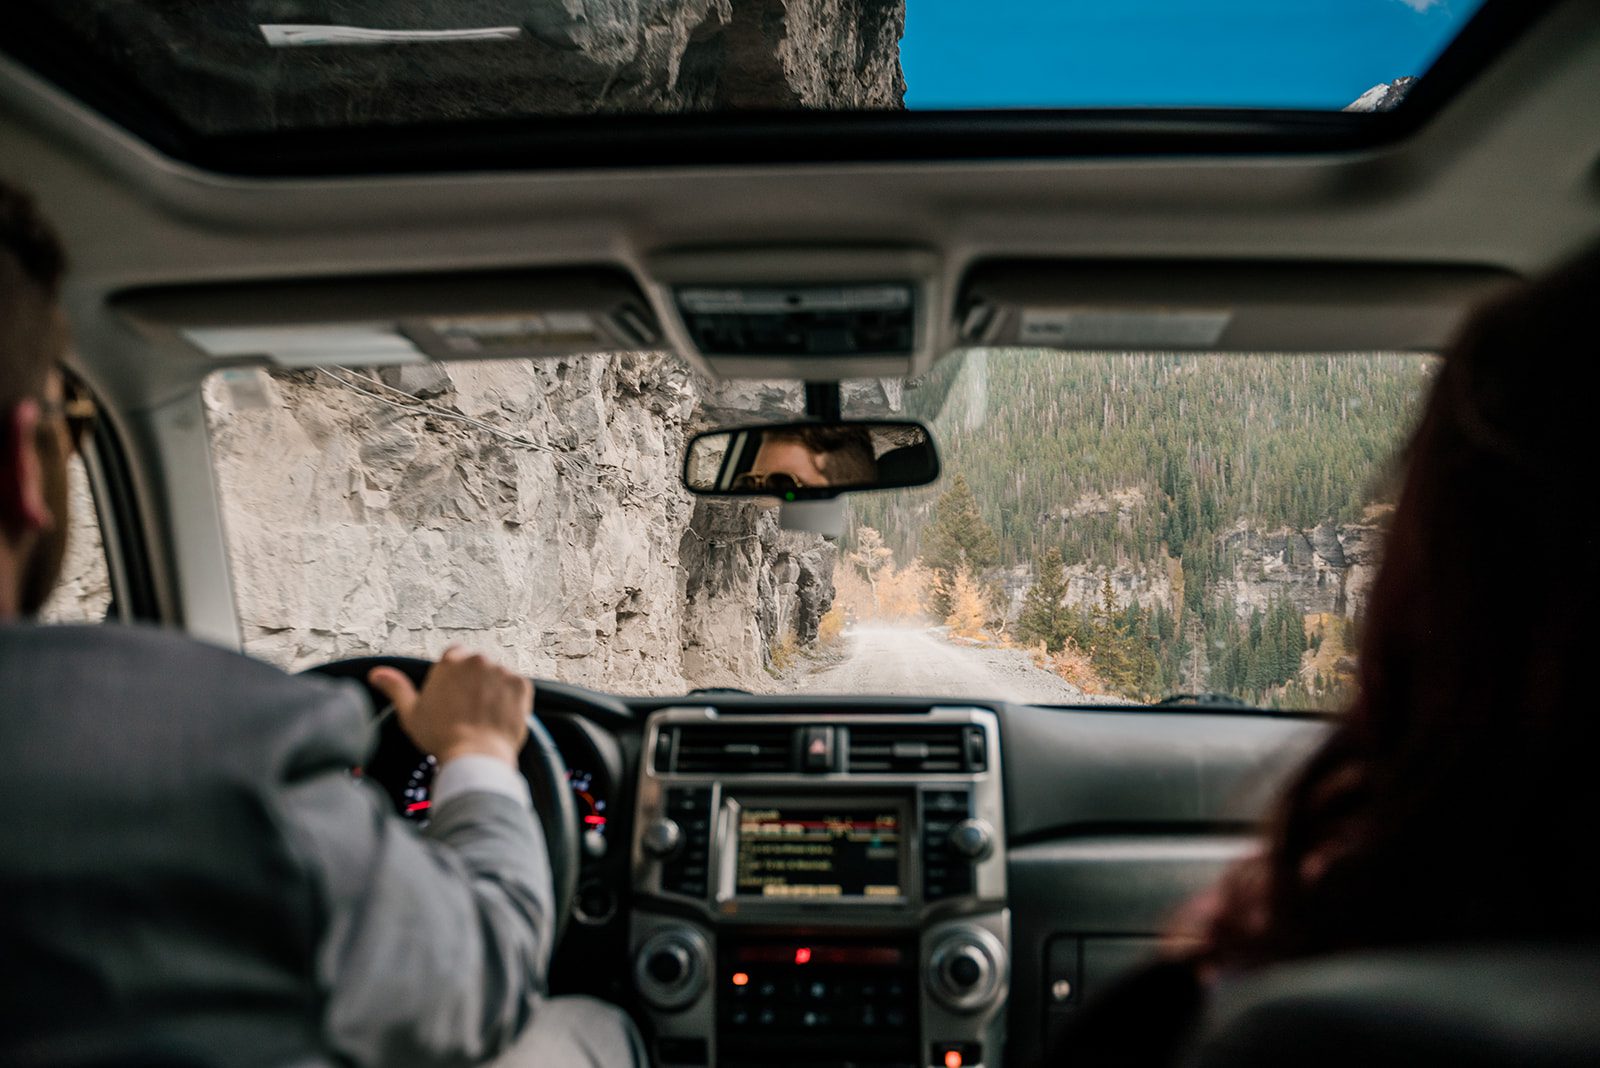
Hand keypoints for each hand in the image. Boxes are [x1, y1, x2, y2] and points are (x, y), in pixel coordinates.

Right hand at [369, 647, 530, 766]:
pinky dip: (511, 699)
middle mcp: (478, 660)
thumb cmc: (442, 737)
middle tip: (469, 709)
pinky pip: (517, 688)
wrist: (475, 756)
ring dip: (494, 690)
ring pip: (498, 677)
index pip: (455, 657)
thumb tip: (377, 673)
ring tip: (484, 715)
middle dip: (475, 683)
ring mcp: (502, 671)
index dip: (454, 678)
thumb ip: (396, 688)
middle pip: (478, 666)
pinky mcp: (522, 685)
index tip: (454, 697)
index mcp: (451, 660)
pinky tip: (499, 716)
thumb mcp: (411, 713)